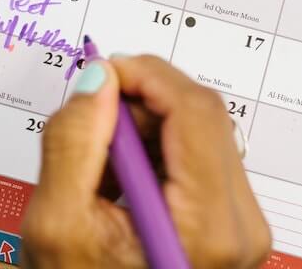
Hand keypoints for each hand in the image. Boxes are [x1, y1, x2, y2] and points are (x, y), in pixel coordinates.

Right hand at [22, 55, 271, 267]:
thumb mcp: (59, 229)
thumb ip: (74, 144)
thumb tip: (97, 81)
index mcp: (209, 228)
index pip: (194, 111)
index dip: (145, 75)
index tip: (100, 73)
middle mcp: (243, 226)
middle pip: (202, 117)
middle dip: (141, 104)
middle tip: (90, 123)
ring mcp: (243, 228)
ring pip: (200, 133)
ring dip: (145, 131)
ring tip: (99, 172)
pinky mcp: (232, 226)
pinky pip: (199, 161)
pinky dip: (156, 155)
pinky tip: (120, 186)